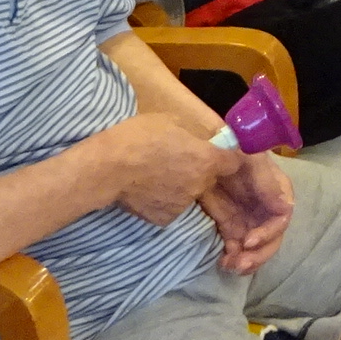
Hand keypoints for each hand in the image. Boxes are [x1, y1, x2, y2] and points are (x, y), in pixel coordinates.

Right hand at [91, 114, 230, 226]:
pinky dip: (163, 200)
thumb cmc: (139, 136)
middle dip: (198, 170)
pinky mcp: (165, 218)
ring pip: (189, 193)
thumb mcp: (171, 121)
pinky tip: (146, 189)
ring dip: (180, 185)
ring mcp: (183, 205)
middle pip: (208, 178)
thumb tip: (203, 141)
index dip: (225, 157)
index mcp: (207, 159)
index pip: (233, 162)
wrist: (108, 167)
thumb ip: (193, 134)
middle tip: (175, 161)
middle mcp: (200, 185)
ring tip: (156, 175)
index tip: (215, 154)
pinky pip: (170, 207)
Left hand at [201, 151, 295, 274]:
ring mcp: (249, 219)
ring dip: (247, 260)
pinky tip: (223, 262)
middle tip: (240, 263)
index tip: (249, 241)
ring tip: (230, 266)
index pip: (282, 217)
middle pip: (272, 238)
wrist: (202, 155)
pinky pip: (238, 248)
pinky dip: (233, 258)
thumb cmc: (231, 149)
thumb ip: (266, 181)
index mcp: (276, 190)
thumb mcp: (250, 159)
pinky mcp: (232, 227)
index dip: (269, 233)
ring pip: (257, 248)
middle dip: (259, 254)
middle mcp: (266, 209)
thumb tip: (285, 208)